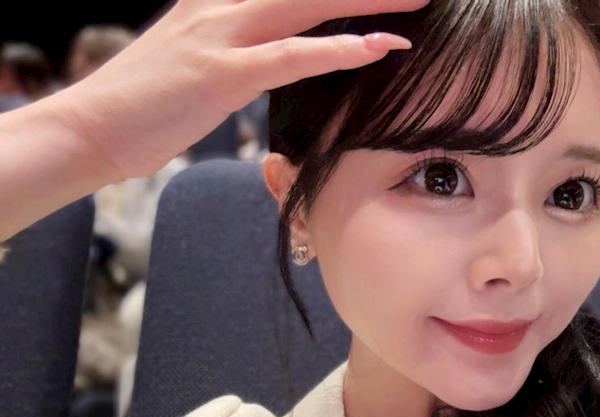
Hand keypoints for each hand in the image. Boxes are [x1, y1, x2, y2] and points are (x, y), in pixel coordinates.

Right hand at [58, 0, 426, 179]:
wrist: (90, 126)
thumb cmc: (143, 104)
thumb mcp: (191, 60)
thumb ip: (231, 46)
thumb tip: (266, 53)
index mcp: (215, 2)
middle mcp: (221, 6)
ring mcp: (221, 36)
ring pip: (306, 7)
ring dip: (366, 3)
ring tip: (415, 2)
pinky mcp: (221, 74)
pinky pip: (290, 56)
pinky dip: (336, 50)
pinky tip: (376, 47)